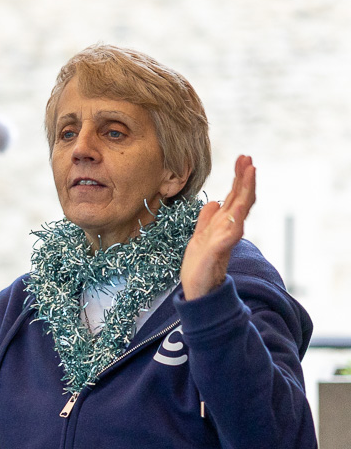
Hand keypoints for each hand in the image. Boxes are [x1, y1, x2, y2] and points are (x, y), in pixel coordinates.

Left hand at [180, 155, 255, 299]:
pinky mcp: (218, 251)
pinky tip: (237, 208)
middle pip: (240, 199)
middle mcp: (227, 229)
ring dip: (245, 192)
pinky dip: (234, 220)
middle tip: (249, 158)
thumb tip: (214, 202)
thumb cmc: (199, 265)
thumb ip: (206, 220)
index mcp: (222, 223)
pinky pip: (230, 234)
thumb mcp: (199, 236)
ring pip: (240, 211)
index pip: (234, 196)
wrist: (197, 290)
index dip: (239, 178)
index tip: (243, 158)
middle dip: (245, 179)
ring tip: (250, 173)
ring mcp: (225, 239)